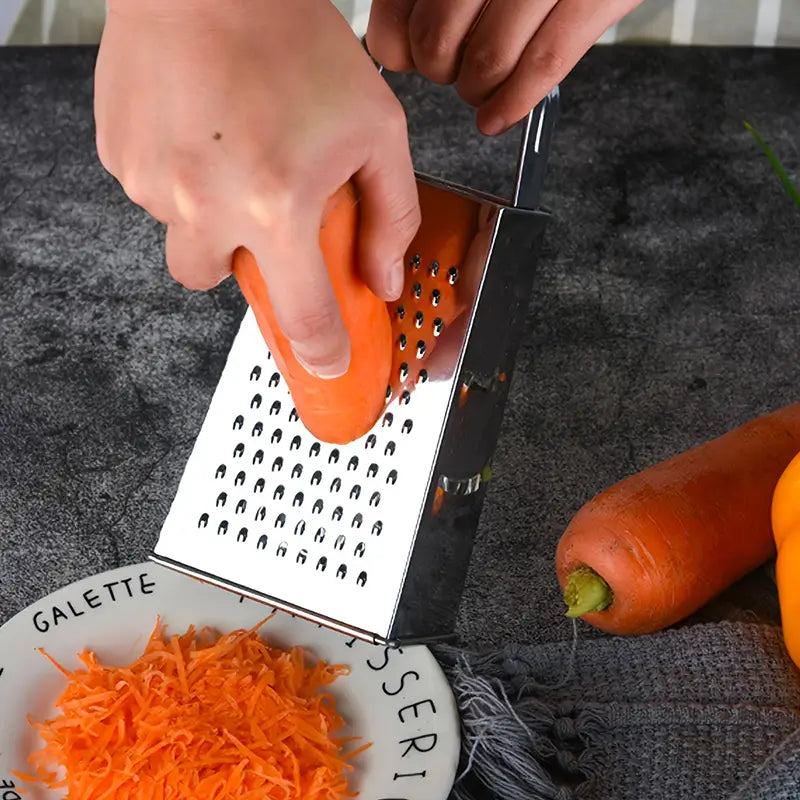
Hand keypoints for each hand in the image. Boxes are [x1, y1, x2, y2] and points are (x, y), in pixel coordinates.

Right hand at [94, 0, 419, 377]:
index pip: (302, 316)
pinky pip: (154, 195)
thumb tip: (382, 277)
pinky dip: (183, 179)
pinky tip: (205, 132)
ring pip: (185, 239)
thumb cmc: (292, 37)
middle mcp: (206, 204)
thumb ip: (391, 215)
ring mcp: (153, 182)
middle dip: (249, 262)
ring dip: (213, 217)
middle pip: (222, 285)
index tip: (328, 362)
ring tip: (236, 154)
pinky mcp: (120, 156)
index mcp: (277, 204)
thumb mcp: (376, 129)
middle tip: (267, 213)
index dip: (322, 351)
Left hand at [366, 0, 642, 134]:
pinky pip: (545, 64)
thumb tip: (395, 47)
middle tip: (456, 71)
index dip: (396, 48)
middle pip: (437, 42)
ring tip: (483, 90)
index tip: (407, 57)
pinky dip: (514, 103)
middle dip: (442, 73)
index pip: (397, 9)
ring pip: (488, 59)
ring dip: (477, 92)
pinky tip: (497, 119)